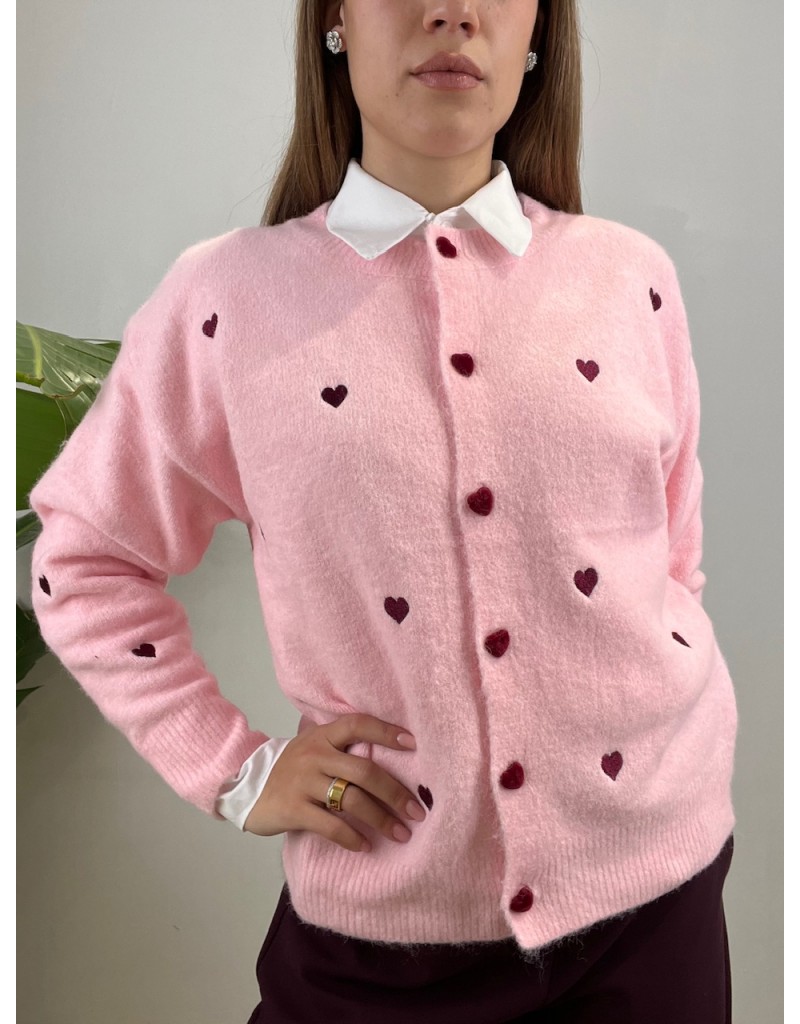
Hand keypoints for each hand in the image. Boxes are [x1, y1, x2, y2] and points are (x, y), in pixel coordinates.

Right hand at [243, 713, 425, 852]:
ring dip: (381, 819)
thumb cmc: (292, 768)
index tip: (413, 744)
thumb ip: (342, 746)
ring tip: (401, 834)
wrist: (246, 786)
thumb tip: (390, 756)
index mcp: (322, 736)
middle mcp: (315, 755)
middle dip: (395, 792)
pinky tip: (365, 845)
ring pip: (351, 800)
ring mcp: (303, 782)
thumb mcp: (313, 747)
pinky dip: (350, 837)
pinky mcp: (293, 809)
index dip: (386, 732)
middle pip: (364, 771)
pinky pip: (329, 825)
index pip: (358, 724)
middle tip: (417, 811)